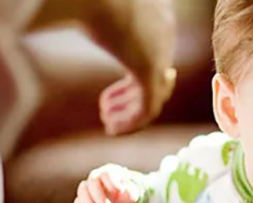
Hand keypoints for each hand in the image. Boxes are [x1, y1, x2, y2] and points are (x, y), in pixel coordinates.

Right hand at [73, 165, 139, 202]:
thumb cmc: (126, 196)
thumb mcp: (132, 195)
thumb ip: (130, 193)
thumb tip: (123, 191)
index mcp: (109, 173)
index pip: (106, 174)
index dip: (111, 182)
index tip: (118, 191)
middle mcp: (95, 179)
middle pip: (91, 183)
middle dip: (98, 197)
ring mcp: (87, 190)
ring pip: (81, 193)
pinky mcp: (81, 202)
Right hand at [91, 0, 176, 134]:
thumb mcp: (98, 10)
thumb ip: (102, 26)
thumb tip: (77, 26)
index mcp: (155, 18)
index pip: (153, 59)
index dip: (131, 85)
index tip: (108, 98)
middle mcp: (164, 35)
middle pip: (157, 80)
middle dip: (129, 100)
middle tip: (107, 112)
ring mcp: (160, 53)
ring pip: (154, 97)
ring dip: (129, 114)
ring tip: (109, 124)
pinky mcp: (150, 68)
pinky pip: (149, 107)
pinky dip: (132, 122)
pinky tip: (114, 129)